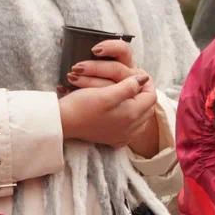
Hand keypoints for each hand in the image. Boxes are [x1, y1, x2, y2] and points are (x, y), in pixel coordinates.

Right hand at [62, 40, 159, 156]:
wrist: (63, 123)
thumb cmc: (82, 106)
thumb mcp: (106, 92)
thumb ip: (129, 86)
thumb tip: (144, 79)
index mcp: (132, 115)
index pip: (151, 97)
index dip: (146, 83)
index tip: (138, 74)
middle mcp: (131, 129)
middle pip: (148, 108)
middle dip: (143, 93)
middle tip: (133, 81)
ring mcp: (123, 136)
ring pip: (141, 118)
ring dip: (138, 105)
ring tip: (128, 93)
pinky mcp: (114, 140)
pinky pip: (131, 129)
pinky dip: (130, 118)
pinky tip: (122, 110)